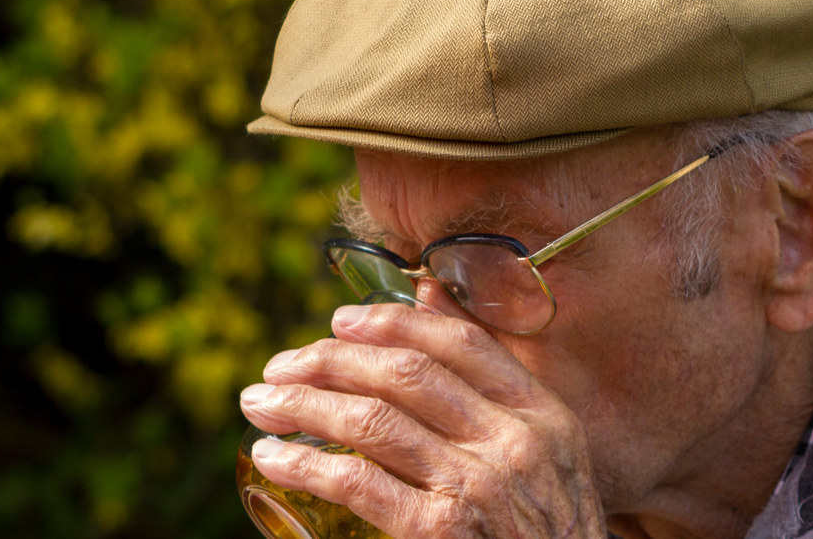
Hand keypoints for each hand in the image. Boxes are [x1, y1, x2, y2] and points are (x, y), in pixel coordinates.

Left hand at [239, 299, 607, 537]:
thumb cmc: (549, 530)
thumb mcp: (550, 452)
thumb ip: (497, 384)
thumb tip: (428, 298)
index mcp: (541, 413)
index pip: (460, 344)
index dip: (393, 322)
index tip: (340, 321)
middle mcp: (512, 441)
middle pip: (405, 374)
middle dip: (330, 360)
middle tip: (282, 365)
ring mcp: (476, 486)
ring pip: (372, 420)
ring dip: (302, 405)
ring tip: (261, 403)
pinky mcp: (440, 532)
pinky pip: (357, 483)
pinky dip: (305, 464)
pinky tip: (273, 457)